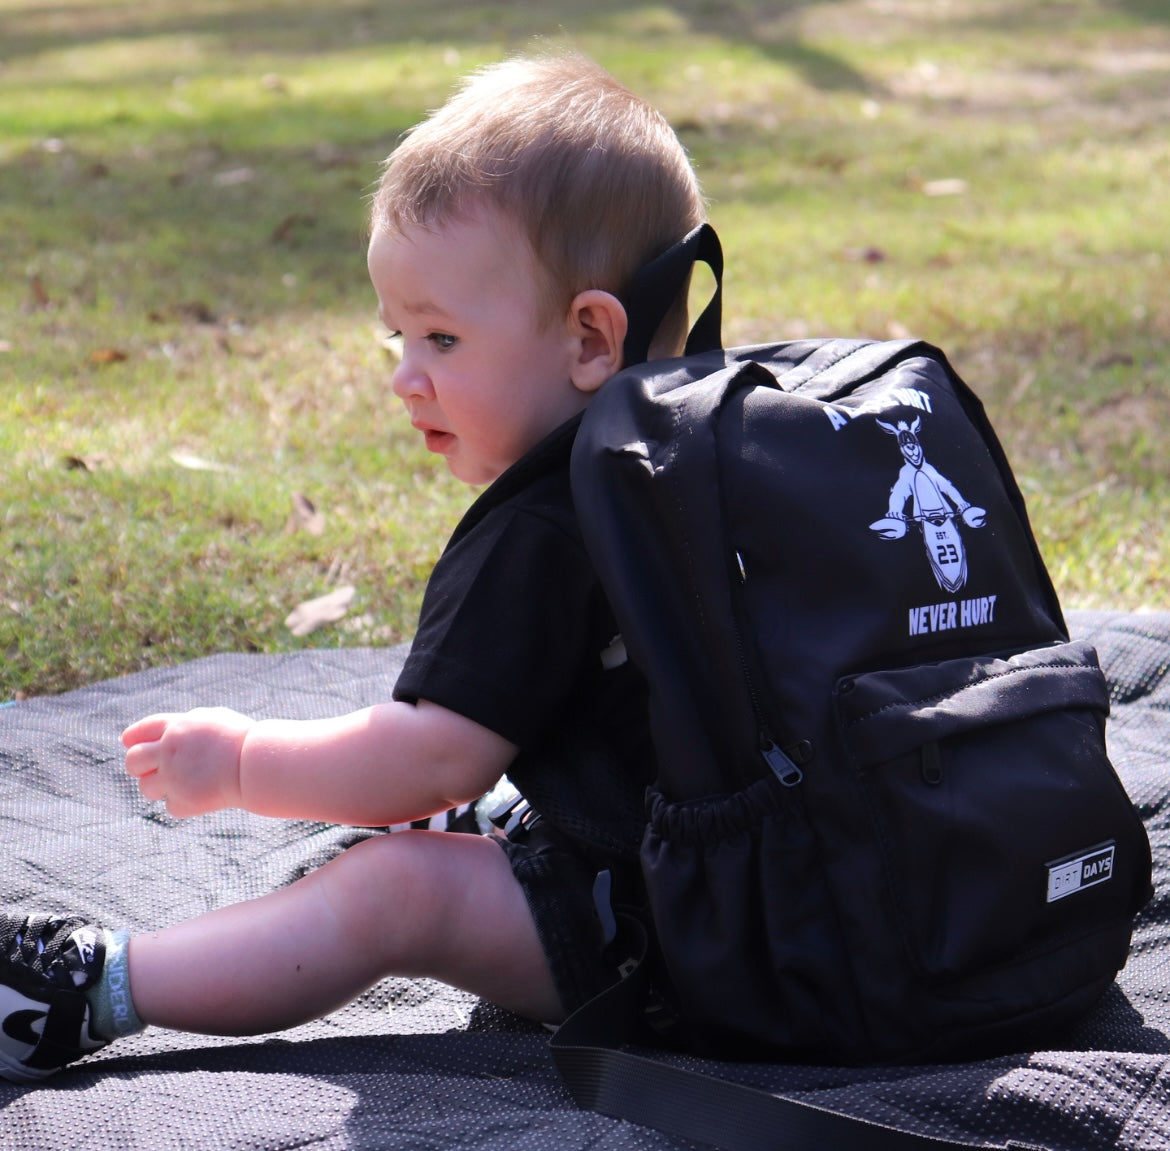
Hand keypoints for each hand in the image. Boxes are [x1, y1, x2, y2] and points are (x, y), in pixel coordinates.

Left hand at [122, 707, 253, 817]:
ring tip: (183, 782)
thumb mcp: (213, 719)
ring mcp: (173, 778)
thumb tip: (162, 734)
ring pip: (146, 787)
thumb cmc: (241, 739)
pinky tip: (202, 793)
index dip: (133, 738)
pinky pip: (171, 806)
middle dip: (139, 766)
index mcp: (176, 728)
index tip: (130, 743)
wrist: (256, 764)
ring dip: (160, 786)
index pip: (140, 732)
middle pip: (133, 761)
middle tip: (155, 768)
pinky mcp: (183, 801)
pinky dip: (183, 802)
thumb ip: (184, 725)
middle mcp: (168, 752)